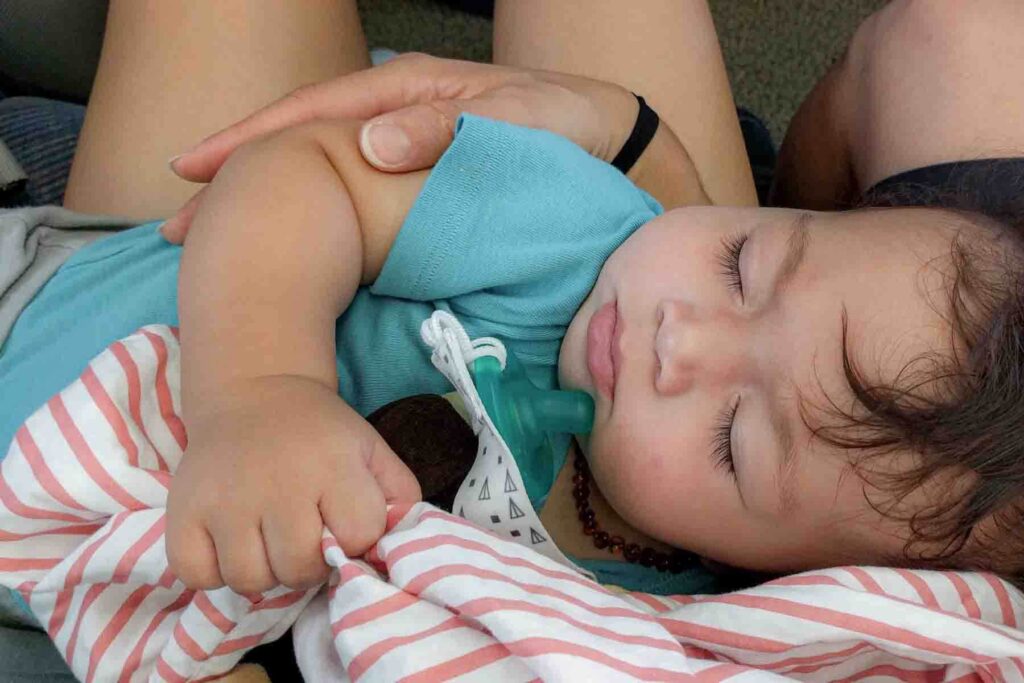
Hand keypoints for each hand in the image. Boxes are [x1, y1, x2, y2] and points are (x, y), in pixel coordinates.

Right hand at [161, 53, 638, 242]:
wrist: (606, 140)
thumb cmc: (560, 125)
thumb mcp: (510, 121)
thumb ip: (445, 131)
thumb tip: (371, 145)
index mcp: (405, 91)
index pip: (310, 111)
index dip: (250, 141)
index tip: (195, 172)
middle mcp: (392, 114)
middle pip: (298, 142)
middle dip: (240, 179)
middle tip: (182, 226)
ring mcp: (400, 143)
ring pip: (316, 169)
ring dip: (267, 201)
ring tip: (219, 238)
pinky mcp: (415, 172)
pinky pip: (347, 190)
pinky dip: (310, 212)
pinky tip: (291, 239)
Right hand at [166, 376, 419, 592]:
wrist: (255, 395)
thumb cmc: (320, 436)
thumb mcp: (372, 451)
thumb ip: (398, 496)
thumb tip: (394, 546)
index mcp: (332, 465)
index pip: (357, 536)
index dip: (356, 538)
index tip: (344, 522)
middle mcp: (277, 482)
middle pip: (299, 568)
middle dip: (309, 564)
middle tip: (305, 539)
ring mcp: (225, 498)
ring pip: (250, 580)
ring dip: (264, 572)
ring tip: (269, 542)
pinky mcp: (183, 510)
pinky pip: (198, 575)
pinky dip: (215, 572)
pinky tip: (232, 545)